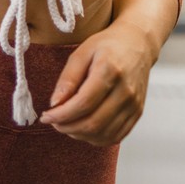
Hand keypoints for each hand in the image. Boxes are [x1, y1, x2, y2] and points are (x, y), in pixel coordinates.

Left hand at [40, 24, 157, 145]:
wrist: (138, 44)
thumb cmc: (108, 46)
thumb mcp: (82, 52)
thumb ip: (68, 78)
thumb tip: (55, 103)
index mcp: (110, 71)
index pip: (83, 103)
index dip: (61, 115)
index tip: (46, 116)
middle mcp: (126, 91)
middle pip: (94, 123)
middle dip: (67, 127)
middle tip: (53, 122)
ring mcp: (134, 105)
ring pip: (104, 134)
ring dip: (80, 135)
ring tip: (66, 125)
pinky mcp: (137, 113)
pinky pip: (116, 136)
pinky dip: (96, 138)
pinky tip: (83, 129)